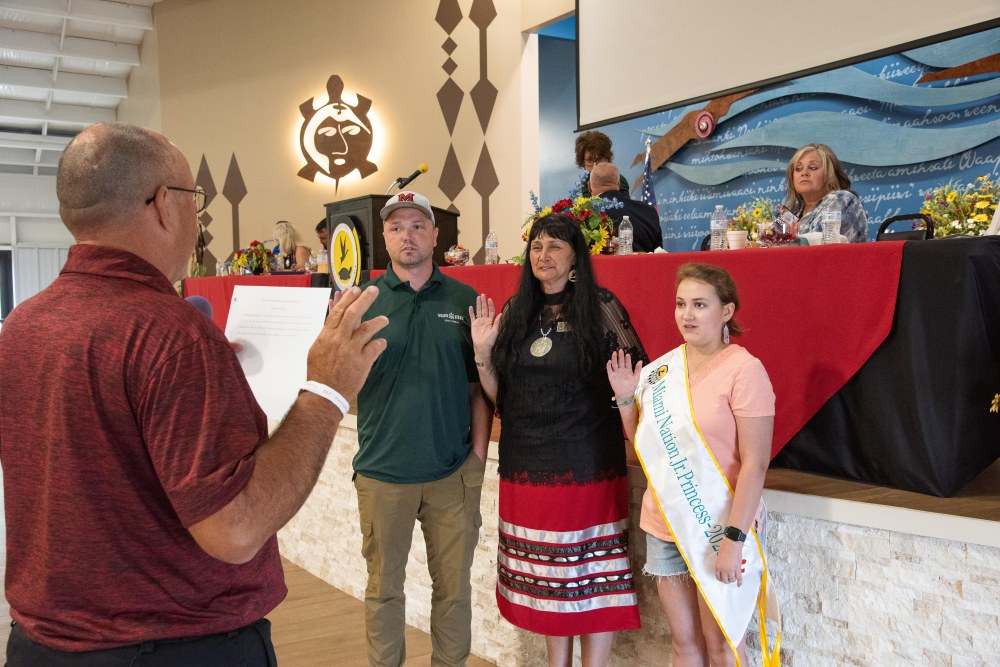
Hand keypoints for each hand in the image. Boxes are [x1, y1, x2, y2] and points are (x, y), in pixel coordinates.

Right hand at [306, 285, 388, 401]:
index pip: (338, 312)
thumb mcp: (318, 347)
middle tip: (374, 291)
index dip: (348, 299)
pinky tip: (382, 342)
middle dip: (364, 300)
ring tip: (384, 319)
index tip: (355, 289)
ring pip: (368, 329)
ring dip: (378, 321)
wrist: (325, 393)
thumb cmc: (320, 370)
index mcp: (327, 336)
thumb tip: (332, 310)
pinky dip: (380, 343)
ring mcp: (352, 350)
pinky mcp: (363, 362)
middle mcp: (340, 340)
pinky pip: (376, 347)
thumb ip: (328, 330)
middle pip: (353, 314)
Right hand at [469, 294, 502, 358]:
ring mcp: (479, 322)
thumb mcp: (495, 331)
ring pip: (478, 311)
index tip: (489, 299)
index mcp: (491, 321)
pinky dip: (471, 312)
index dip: (490, 305)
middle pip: (484, 309)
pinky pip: (472, 317)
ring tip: (478, 297)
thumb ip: (497, 322)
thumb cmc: (491, 340)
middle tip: (483, 295)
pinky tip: (470, 307)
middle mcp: (485, 320)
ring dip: (478, 304)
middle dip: (484, 302)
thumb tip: (501, 314)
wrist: (482, 347)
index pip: (491, 311)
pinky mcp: (474, 324)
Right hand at [606, 349, 642, 400]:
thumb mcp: (636, 377)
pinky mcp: (611, 376)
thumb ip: (638, 369)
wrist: (625, 394)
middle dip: (620, 356)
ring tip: (614, 353)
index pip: (627, 362)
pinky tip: (609, 361)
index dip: (627, 358)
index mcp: (628, 370)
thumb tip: (640, 361)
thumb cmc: (631, 386)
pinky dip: (608, 365)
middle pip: (620, 361)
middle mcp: (621, 370)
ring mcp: (616, 372)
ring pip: (615, 364)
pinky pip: (609, 369)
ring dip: (614, 358)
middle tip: (621, 350)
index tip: (627, 353)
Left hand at [714, 538, 744, 585]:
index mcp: (718, 566)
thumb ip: (721, 564)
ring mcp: (731, 570)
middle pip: (725, 580)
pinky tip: (738, 585)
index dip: (720, 578)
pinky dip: (739, 582)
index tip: (722, 578)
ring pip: (732, 580)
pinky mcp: (738, 569)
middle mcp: (724, 570)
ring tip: (732, 579)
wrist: (732, 544)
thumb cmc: (725, 547)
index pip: (718, 576)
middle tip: (727, 578)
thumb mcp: (719, 557)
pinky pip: (739, 578)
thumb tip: (724, 567)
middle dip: (726, 580)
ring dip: (732, 580)